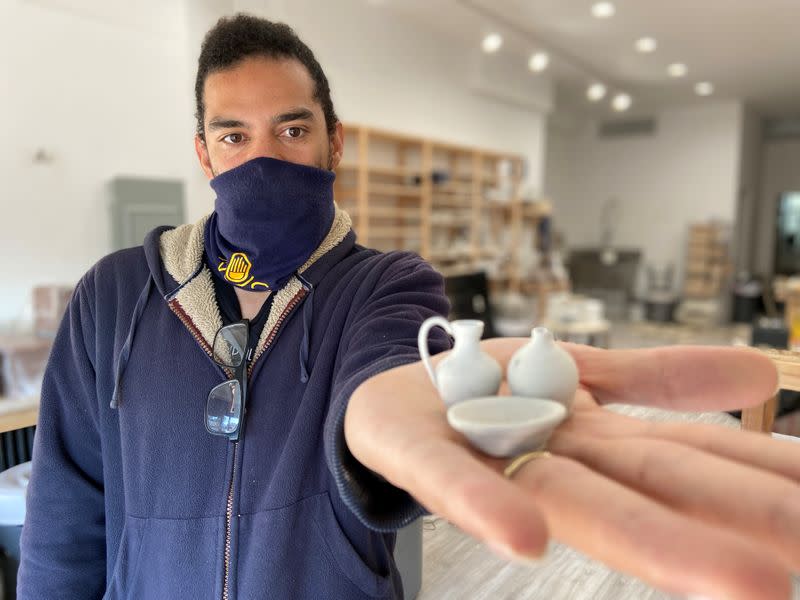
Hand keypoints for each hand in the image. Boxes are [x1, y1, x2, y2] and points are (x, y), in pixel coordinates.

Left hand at [344, 340, 799, 599]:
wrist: (398, 385)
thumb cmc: (496, 389)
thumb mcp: (588, 371)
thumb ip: (664, 380)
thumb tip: (766, 374)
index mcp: (602, 444)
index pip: (698, 458)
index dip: (767, 480)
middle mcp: (561, 462)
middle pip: (656, 490)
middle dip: (739, 523)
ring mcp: (494, 461)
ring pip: (576, 501)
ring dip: (651, 541)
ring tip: (742, 583)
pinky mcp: (421, 452)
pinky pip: (454, 481)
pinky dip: (487, 505)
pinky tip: (526, 537)